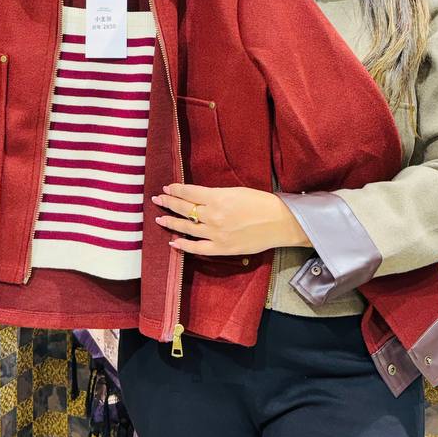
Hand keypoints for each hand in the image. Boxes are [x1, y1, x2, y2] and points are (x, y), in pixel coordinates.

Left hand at [152, 183, 310, 255]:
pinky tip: (174, 242)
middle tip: (157, 199)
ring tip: (160, 219)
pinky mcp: (221, 248)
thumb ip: (215, 195)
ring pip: (186, 227)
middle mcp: (213, 215)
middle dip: (168, 203)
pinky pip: (196, 248)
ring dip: (171, 222)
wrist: (280, 222)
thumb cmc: (261, 203)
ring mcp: (215, 233)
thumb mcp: (236, 191)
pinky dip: (183, 245)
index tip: (167, 188)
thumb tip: (197, 196)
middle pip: (184, 208)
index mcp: (217, 197)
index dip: (175, 190)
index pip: (189, 192)